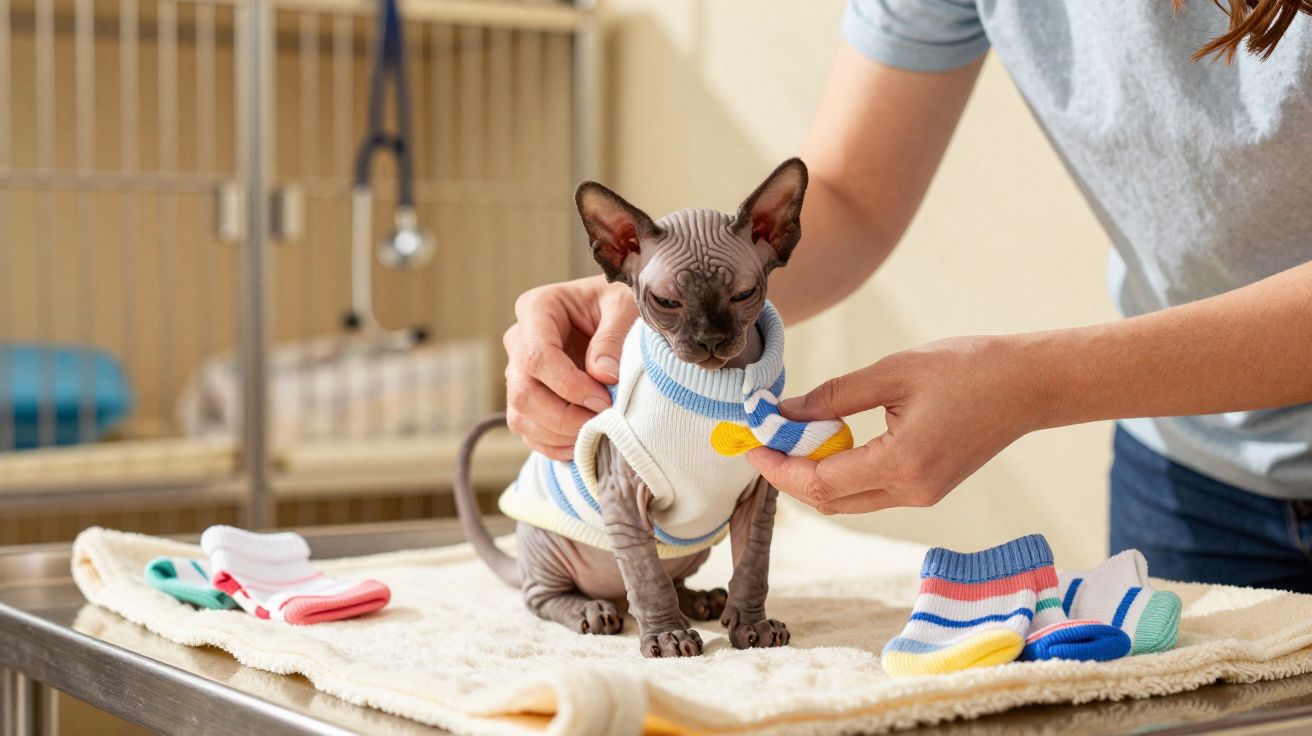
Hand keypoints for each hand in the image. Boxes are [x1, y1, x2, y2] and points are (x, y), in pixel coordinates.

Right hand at [503, 275, 637, 459]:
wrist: (614, 313)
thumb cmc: (620, 304)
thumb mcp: (625, 305)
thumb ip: (614, 335)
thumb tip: (602, 376)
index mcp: (537, 308)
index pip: (537, 356)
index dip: (569, 385)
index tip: (603, 399)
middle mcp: (519, 340)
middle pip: (524, 392)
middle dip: (564, 416)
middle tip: (602, 421)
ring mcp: (518, 371)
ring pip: (521, 415)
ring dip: (559, 433)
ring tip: (596, 432)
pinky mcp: (526, 397)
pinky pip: (527, 431)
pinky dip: (553, 445)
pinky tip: (582, 443)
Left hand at [746, 336, 1045, 513]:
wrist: (1029, 384)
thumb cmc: (969, 368)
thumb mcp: (893, 372)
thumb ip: (834, 397)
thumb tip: (784, 412)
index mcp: (902, 465)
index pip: (819, 482)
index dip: (777, 467)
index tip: (750, 443)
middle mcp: (911, 491)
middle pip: (828, 500)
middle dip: (787, 474)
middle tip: (760, 440)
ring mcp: (921, 496)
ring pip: (847, 501)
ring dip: (811, 476)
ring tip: (787, 438)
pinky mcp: (927, 489)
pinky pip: (868, 492)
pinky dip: (839, 473)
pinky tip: (826, 442)